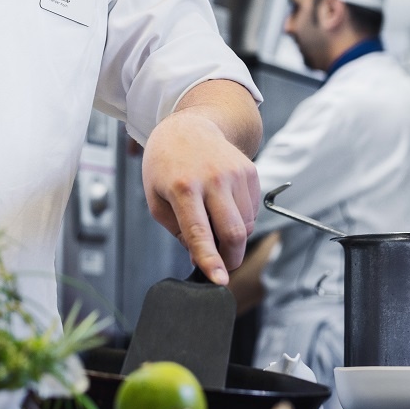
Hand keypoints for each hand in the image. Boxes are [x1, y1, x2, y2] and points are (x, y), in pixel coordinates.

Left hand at [141, 108, 261, 284]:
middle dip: (231, 258)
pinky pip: (253, 210)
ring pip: (246, 224)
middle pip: (234, 232)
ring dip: (234, 236)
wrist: (188, 127)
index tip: (220, 281)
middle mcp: (213, 179)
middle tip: (223, 266)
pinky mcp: (250, 171)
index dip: (210, 260)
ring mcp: (235, 173)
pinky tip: (223, 204)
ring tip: (214, 220)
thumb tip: (200, 256)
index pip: (199, 232)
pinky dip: (241, 218)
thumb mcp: (156, 197)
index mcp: (183, 187)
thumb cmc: (166, 164)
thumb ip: (176, 230)